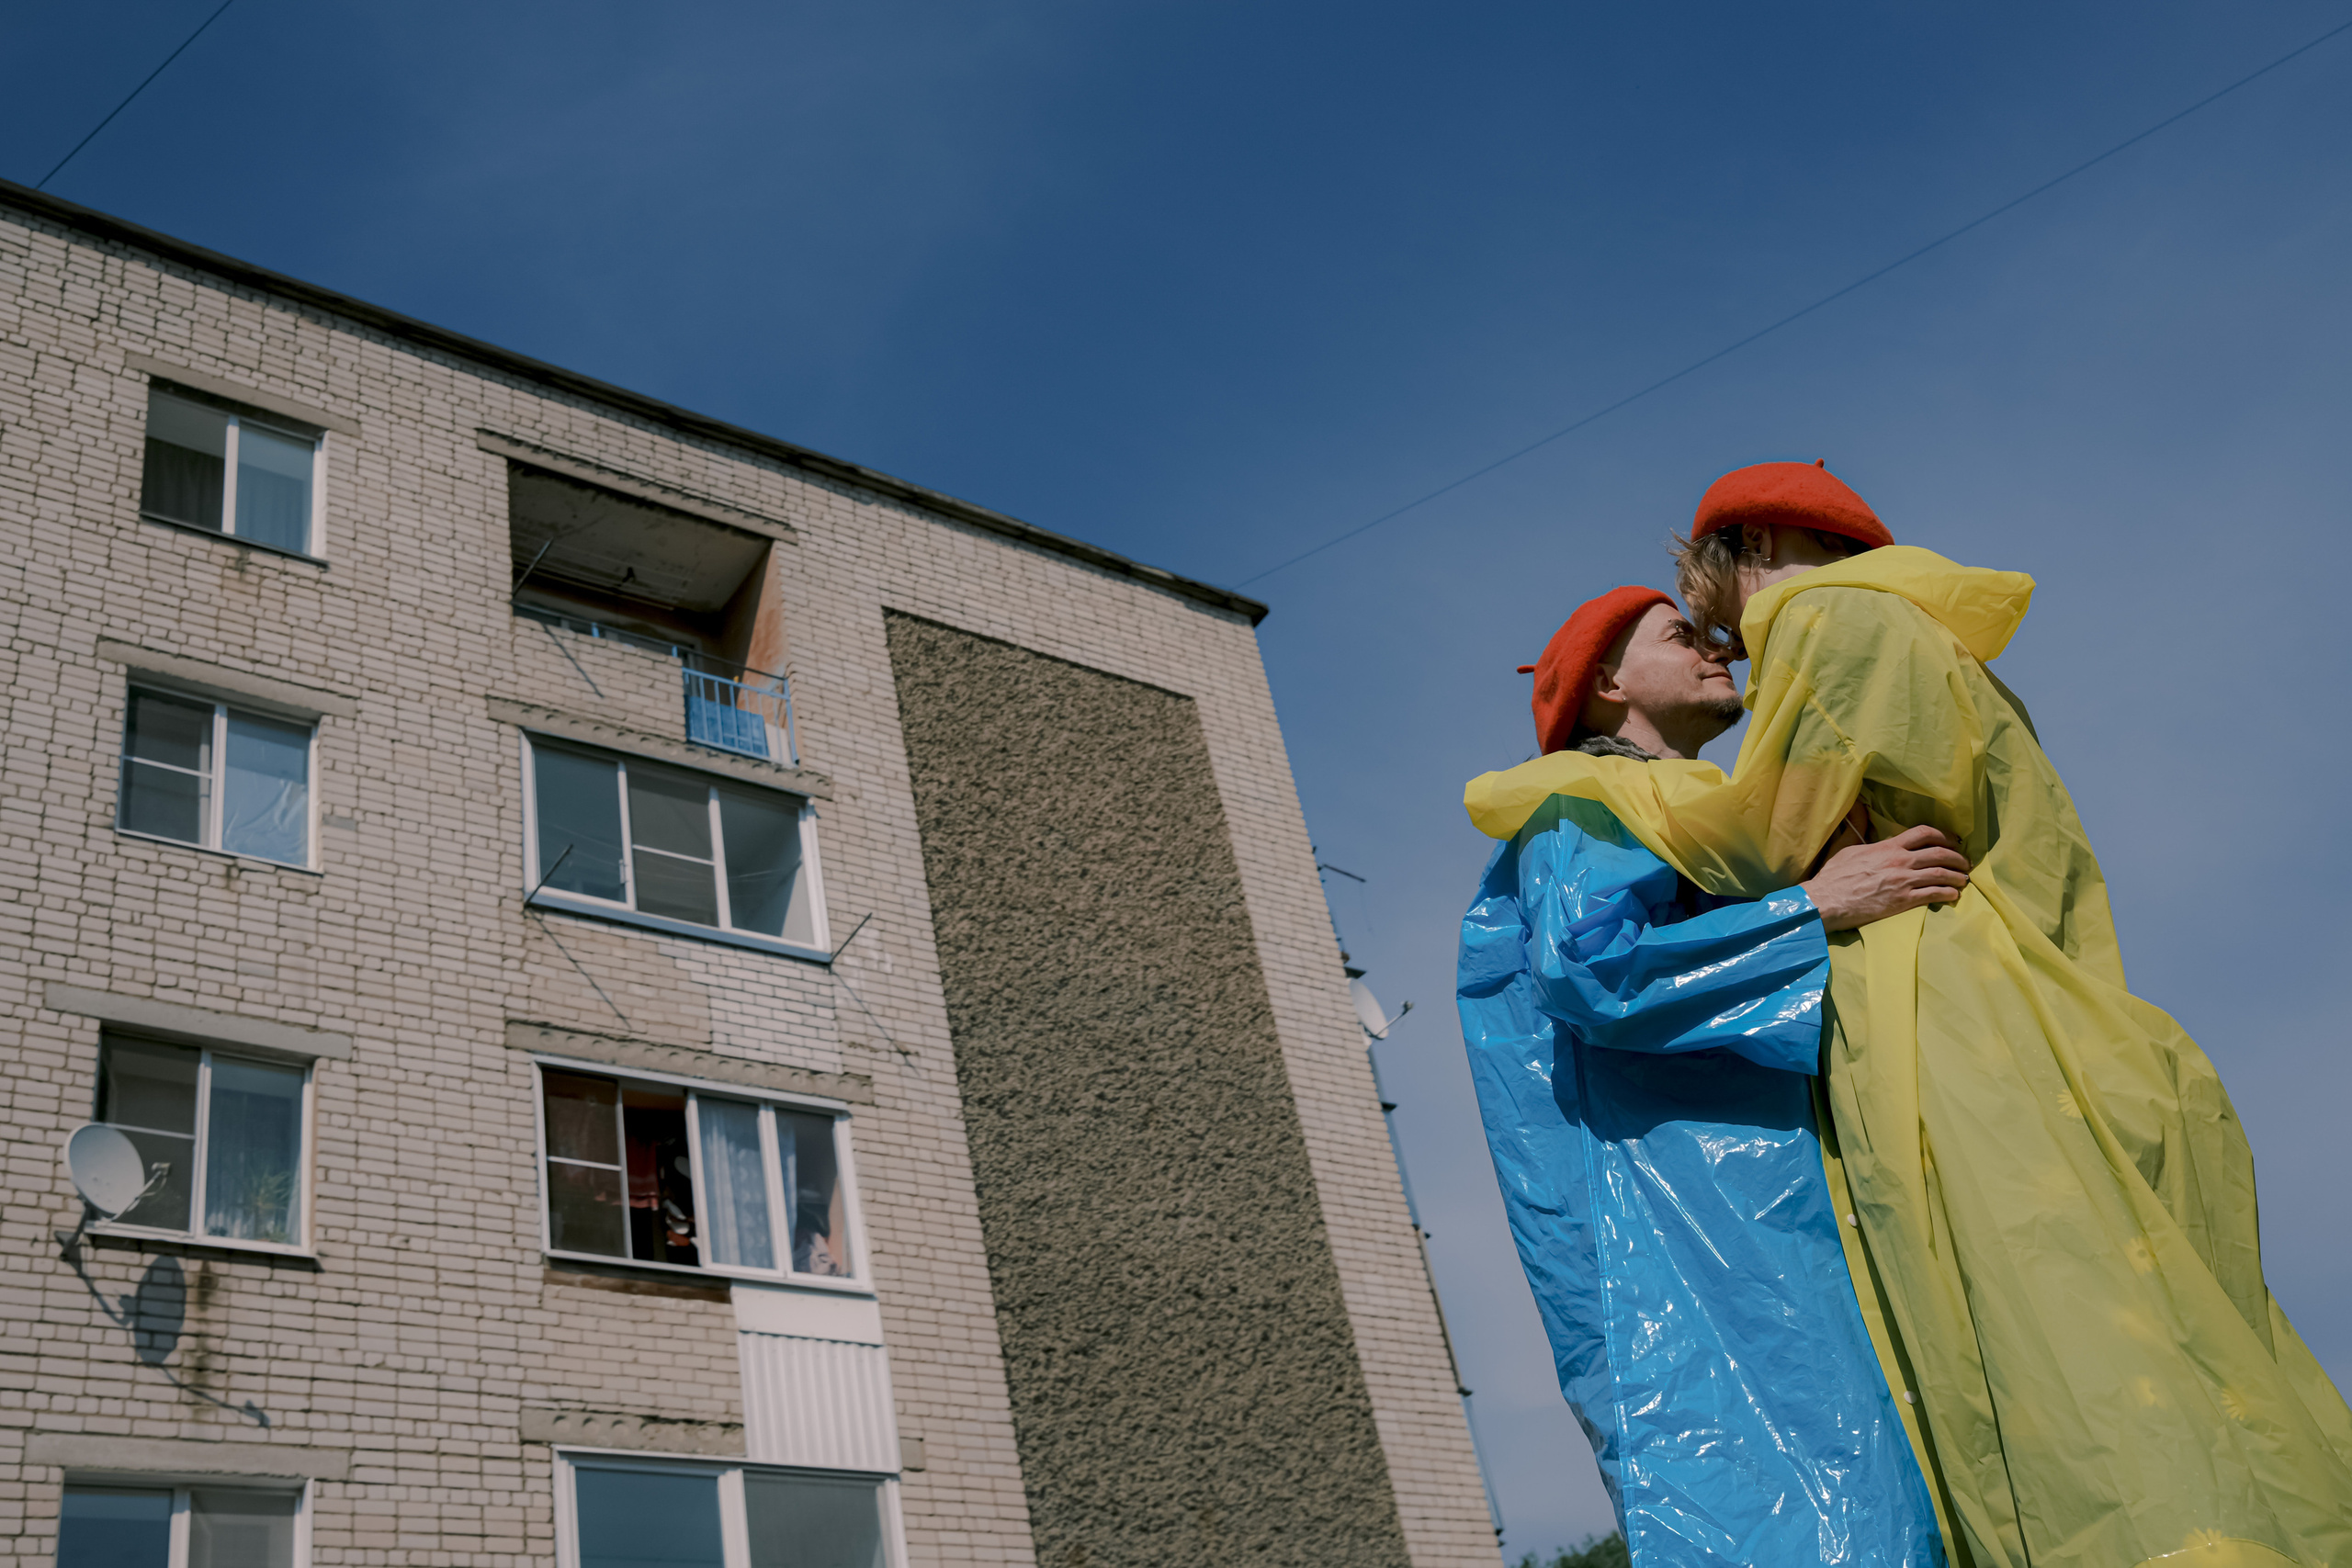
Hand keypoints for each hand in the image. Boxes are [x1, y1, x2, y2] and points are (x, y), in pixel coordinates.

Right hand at [1801, 825, 1970, 931]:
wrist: (1826, 901)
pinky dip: (1948, 893)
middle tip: (1965, 863)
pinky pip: (1934, 894)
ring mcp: (1903, 881)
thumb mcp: (1846, 848)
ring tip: (1963, 880)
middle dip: (1958, 857)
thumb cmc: (1834, 876)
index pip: (1924, 833)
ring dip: (1957, 877)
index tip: (1953, 841)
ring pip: (1941, 874)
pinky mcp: (1903, 901)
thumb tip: (1858, 808)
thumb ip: (1859, 830)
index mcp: (1888, 847)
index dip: (1944, 835)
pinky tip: (1953, 895)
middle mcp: (1900, 861)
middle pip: (1940, 853)